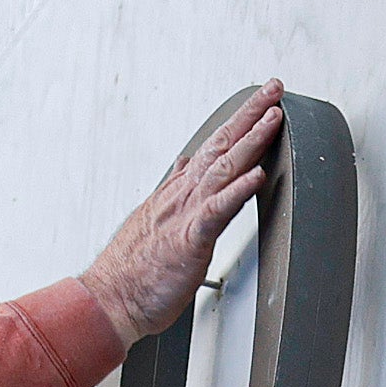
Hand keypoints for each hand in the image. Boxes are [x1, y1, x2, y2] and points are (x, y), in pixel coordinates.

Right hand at [79, 82, 285, 345]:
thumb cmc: (134, 269)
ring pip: (222, 169)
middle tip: (275, 87)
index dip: (240, 122)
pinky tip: (257, 175)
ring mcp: (184, 214)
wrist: (110, 298)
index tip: (262, 101)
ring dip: (250, 141)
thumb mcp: (156, 219)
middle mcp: (182, 195)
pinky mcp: (188, 240)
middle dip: (251, 114)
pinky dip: (237, 191)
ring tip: (274, 119)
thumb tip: (184, 164)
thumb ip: (174, 190)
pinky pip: (216, 211)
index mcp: (179, 192)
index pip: (214, 146)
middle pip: (221, 145)